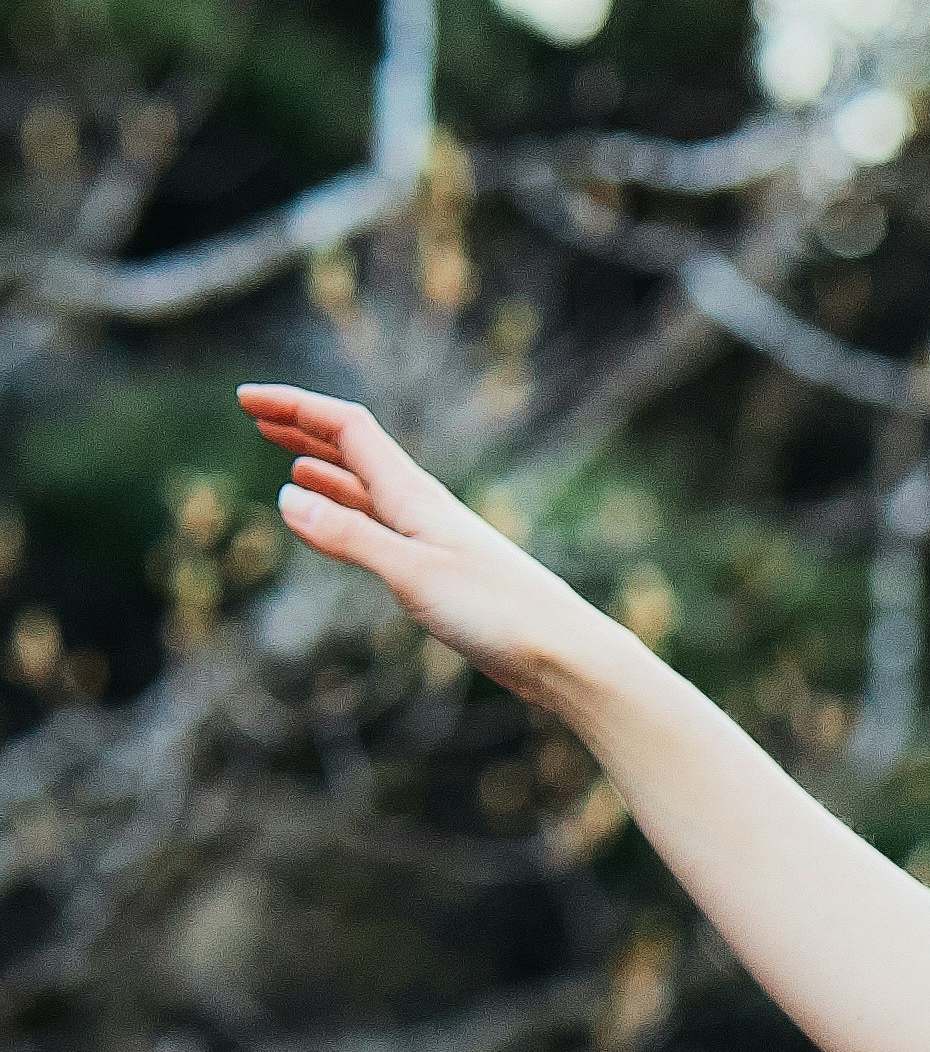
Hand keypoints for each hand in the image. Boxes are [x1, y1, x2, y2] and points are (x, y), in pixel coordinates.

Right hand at [237, 385, 607, 710]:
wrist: (562, 653)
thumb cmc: (498, 614)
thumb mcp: (413, 576)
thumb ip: (350, 538)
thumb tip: (286, 496)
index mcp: (414, 496)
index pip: (347, 429)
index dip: (296, 407)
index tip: (245, 399)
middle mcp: (421, 506)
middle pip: (353, 448)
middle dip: (302, 426)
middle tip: (251, 411)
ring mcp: (430, 535)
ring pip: (365, 485)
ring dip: (323, 463)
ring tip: (284, 454)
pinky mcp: (438, 568)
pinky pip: (379, 522)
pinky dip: (347, 507)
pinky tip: (333, 514)